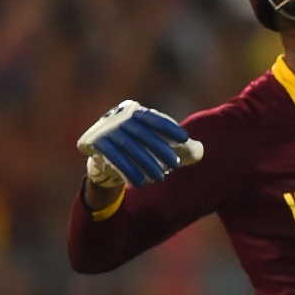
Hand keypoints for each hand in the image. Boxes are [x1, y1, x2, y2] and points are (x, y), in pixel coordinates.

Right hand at [79, 101, 203, 188]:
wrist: (102, 155)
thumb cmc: (135, 146)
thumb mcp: (151, 140)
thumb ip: (172, 143)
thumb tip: (198, 150)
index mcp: (134, 111)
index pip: (154, 118)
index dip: (169, 127)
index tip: (185, 138)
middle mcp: (119, 118)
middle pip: (144, 135)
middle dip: (162, 150)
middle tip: (176, 164)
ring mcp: (106, 130)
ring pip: (130, 149)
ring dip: (147, 164)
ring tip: (161, 177)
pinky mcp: (96, 144)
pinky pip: (115, 159)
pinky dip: (129, 172)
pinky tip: (141, 183)